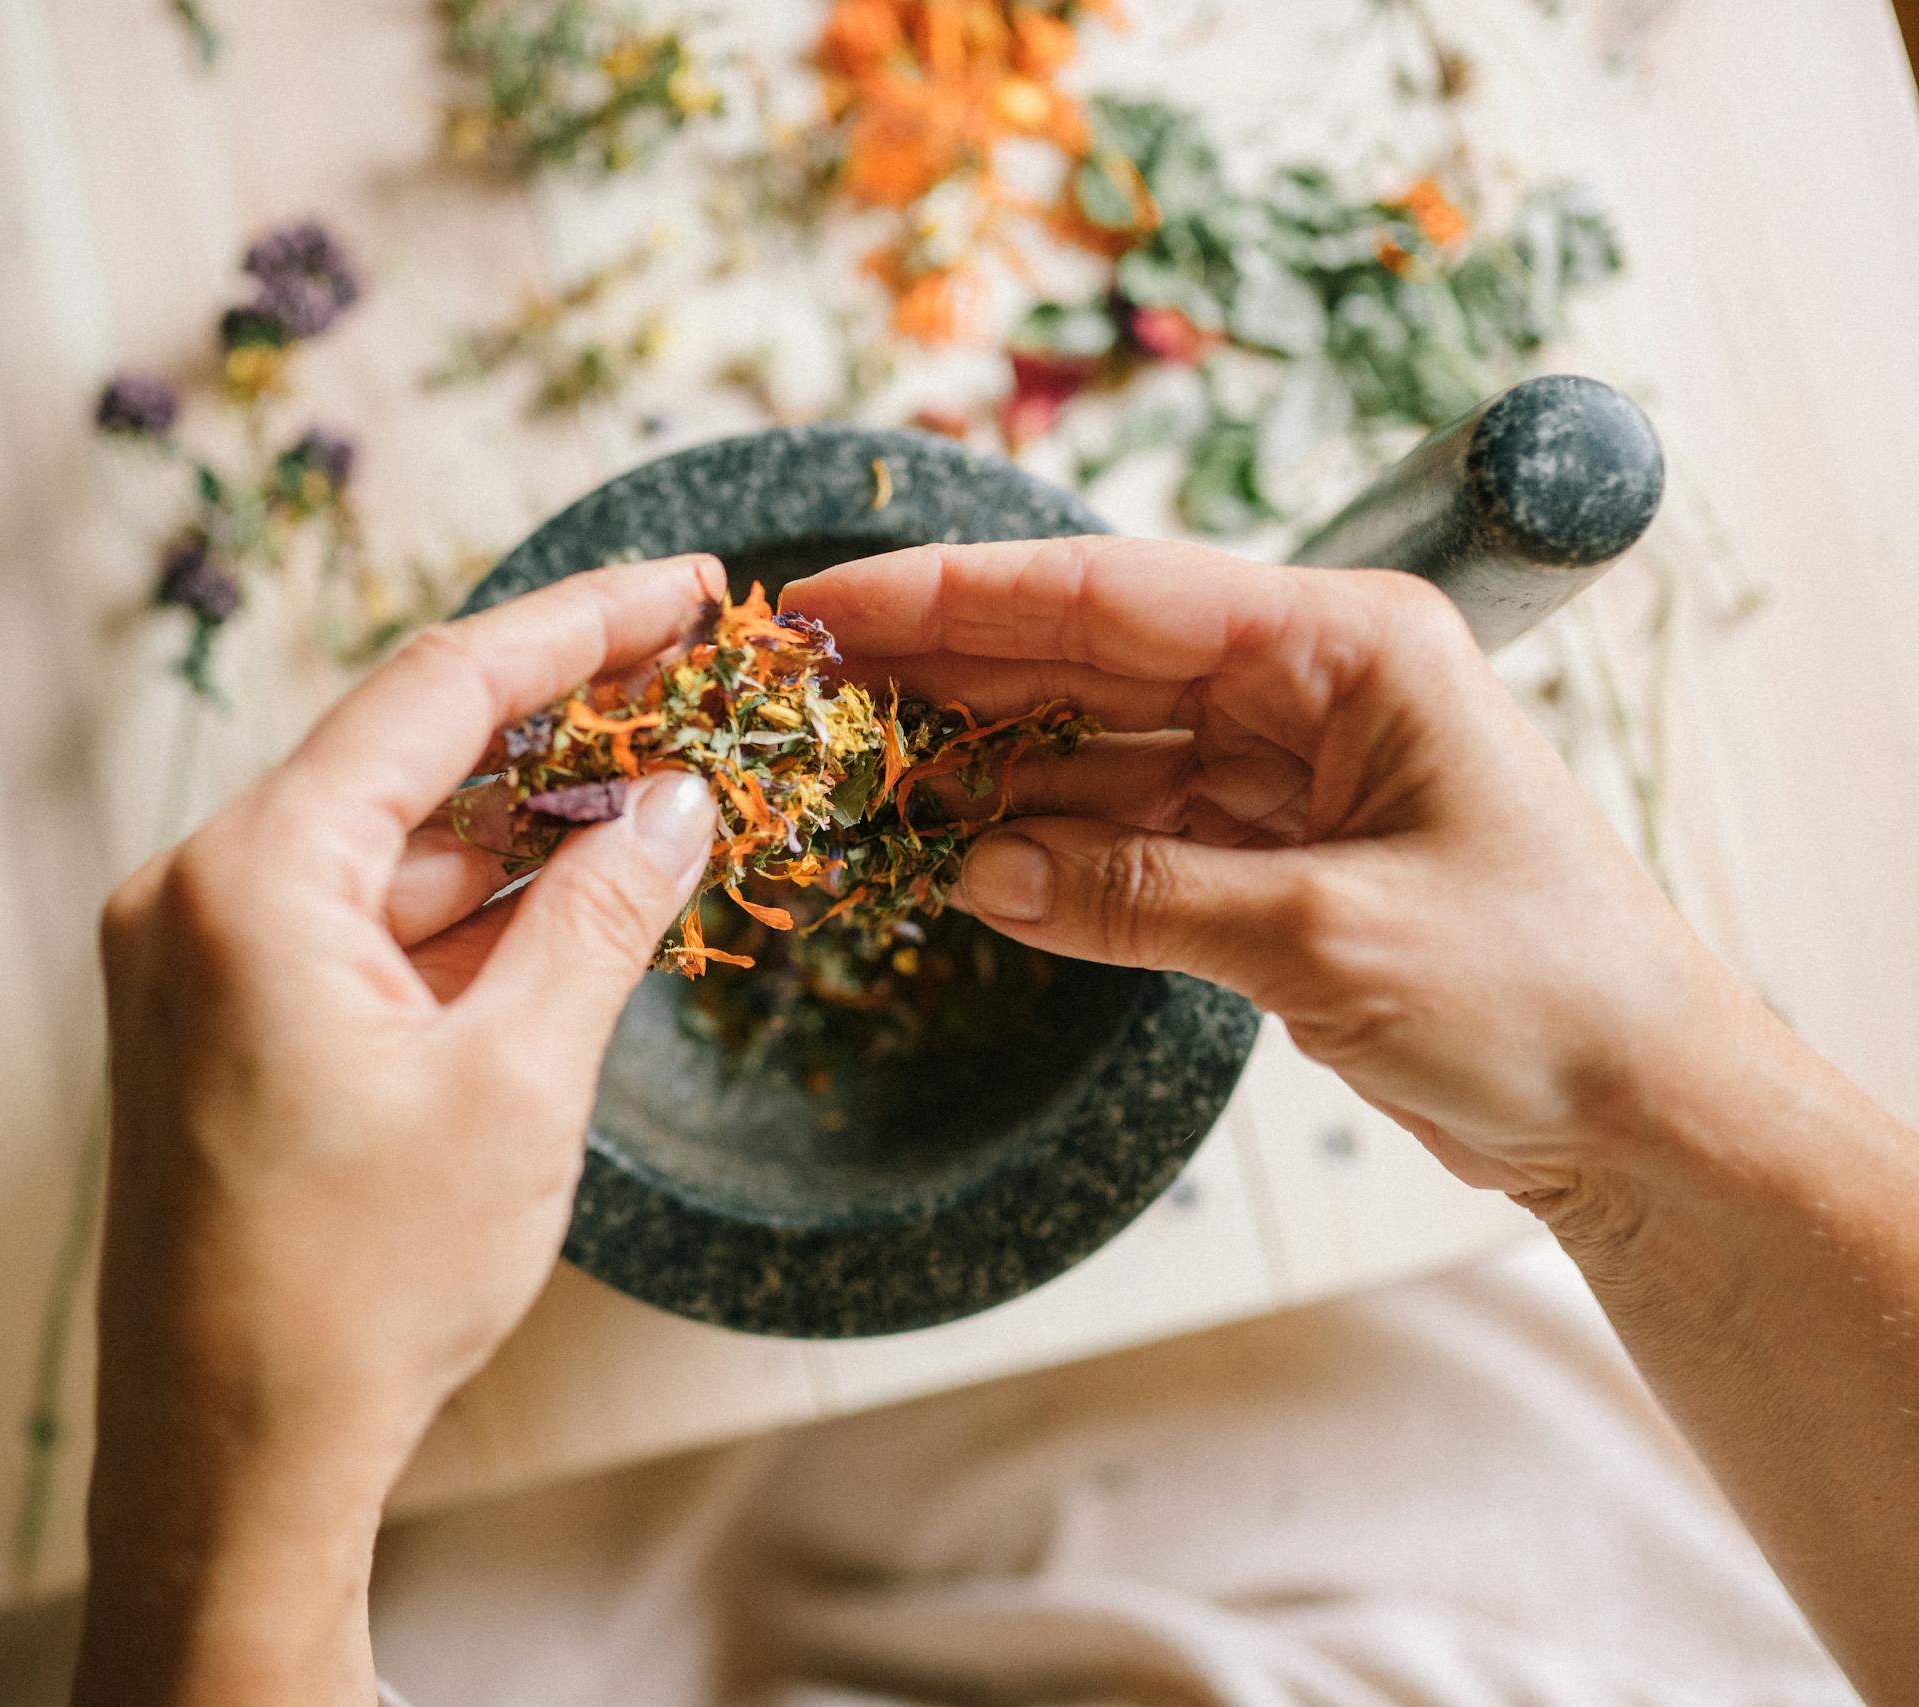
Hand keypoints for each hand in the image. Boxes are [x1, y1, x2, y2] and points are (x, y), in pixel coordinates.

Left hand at [77, 557, 717, 1705]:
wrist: (234, 1465)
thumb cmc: (359, 1290)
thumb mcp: (519, 1082)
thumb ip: (600, 914)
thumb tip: (676, 804)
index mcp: (250, 878)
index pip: (438, 692)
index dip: (579, 626)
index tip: (684, 588)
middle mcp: (195, 894)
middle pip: (404, 759)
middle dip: (558, 727)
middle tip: (692, 687)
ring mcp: (196, 961)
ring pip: (386, 849)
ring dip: (516, 831)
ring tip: (660, 802)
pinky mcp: (218, 1026)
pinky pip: (355, 926)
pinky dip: (461, 915)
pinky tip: (568, 906)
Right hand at [784, 536, 1736, 1201]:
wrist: (1638, 1112)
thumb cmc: (1539, 994)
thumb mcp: (1323, 939)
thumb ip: (1135, 895)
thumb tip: (972, 867)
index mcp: (1348, 644)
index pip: (1114, 592)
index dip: (956, 595)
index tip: (831, 602)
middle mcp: (1310, 684)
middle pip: (1089, 652)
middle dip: (948, 666)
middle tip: (810, 679)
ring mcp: (1286, 768)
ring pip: (1097, 740)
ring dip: (984, 763)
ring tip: (856, 770)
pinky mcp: (1270, 854)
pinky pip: (1126, 826)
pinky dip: (1044, 844)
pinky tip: (952, 849)